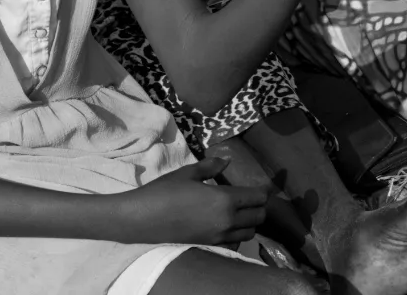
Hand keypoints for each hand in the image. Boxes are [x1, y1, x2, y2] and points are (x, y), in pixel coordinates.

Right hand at [120, 157, 268, 244]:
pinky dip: (237, 234)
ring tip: (240, 212)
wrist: (144, 219)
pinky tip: (226, 225)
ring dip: (250, 222)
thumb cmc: (165, 191)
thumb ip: (211, 167)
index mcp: (224, 199)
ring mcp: (220, 236)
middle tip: (250, 198)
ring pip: (250, 232)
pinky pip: (235, 242)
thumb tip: (226, 161)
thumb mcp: (188, 173)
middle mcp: (228, 220)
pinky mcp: (212, 245)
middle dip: (259, 207)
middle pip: (259, 216)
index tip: (259, 186)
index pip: (258, 198)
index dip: (262, 191)